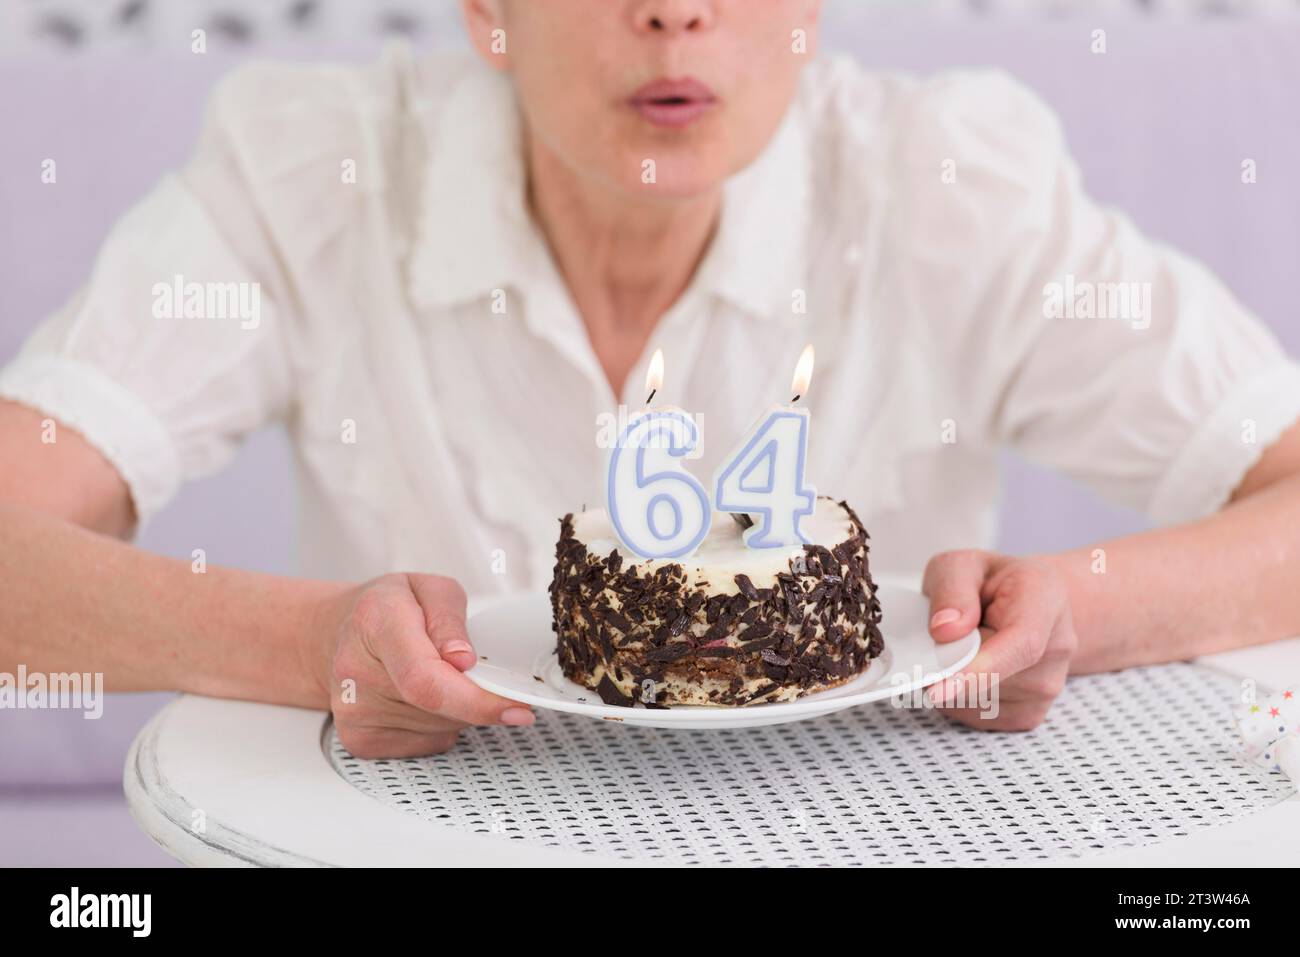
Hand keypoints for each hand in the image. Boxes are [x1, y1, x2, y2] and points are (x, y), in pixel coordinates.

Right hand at [315, 573, 533, 757]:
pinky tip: (421, 697)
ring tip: (436, 674)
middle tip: (475, 672)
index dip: (476, 700)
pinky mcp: (359, 740)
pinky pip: (427, 743)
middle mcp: (356, 672)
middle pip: (439, 707)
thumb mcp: (429, 589)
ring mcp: (354, 712)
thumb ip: (450, 619)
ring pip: (439, 728)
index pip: (425, 679)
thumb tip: (463, 660)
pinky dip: (440, 724)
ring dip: (457, 709)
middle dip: (475, 696)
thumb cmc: (387, 609)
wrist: (335, 633)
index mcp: (376, 623)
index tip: (516, 709)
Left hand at [921, 551, 1076, 730]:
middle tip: (944, 631)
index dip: (979, 671)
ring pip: (976, 699)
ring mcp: (1048, 687)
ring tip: (967, 645)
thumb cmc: (992, 583)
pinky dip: (957, 698)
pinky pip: (976, 715)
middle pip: (988, 676)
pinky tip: (969, 669)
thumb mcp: (960, 565)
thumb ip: (951, 590)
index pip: (1021, 644)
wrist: (1030, 604)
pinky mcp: (1030, 714)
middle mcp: (1057, 647)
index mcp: (1044, 599)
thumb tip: (945, 632)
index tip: (939, 689)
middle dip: (948, 662)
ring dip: (952, 678)